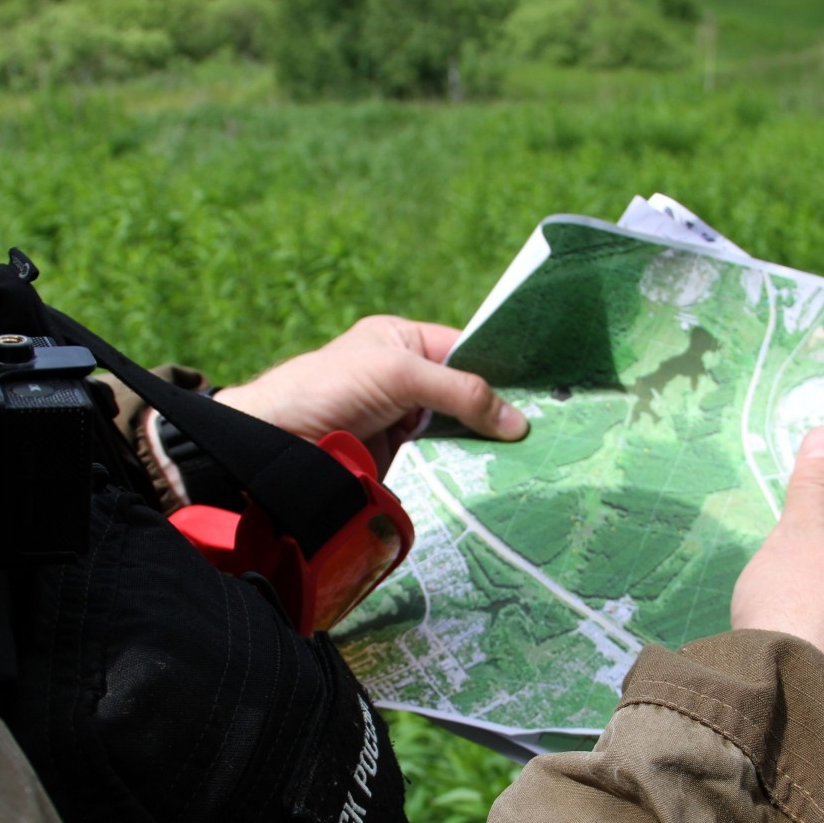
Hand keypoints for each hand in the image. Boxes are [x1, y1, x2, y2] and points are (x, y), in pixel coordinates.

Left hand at [215, 315, 528, 472]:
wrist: (276, 442)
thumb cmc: (329, 387)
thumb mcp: (399, 375)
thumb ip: (459, 390)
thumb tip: (518, 421)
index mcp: (403, 342)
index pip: (465, 349)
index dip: (501, 368)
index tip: (544, 391)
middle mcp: (404, 380)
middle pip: (465, 395)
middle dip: (498, 413)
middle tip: (548, 433)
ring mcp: (400, 422)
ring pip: (455, 432)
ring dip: (483, 447)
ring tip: (532, 460)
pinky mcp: (395, 460)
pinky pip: (438, 462)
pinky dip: (461, 471)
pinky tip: (494, 479)